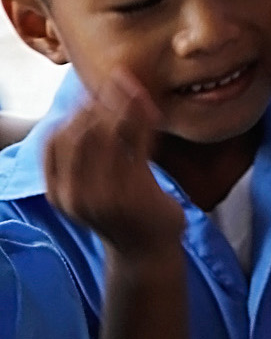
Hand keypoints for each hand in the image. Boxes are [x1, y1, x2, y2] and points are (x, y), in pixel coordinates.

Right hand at [43, 77, 183, 260]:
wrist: (147, 251)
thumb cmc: (123, 211)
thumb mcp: (94, 186)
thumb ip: (87, 155)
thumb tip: (93, 100)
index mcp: (58, 193)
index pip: (52, 143)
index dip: (70, 114)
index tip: (90, 96)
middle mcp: (75, 196)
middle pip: (78, 134)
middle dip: (96, 105)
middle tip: (116, 87)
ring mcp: (104, 197)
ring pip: (107, 136)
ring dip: (121, 107)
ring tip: (134, 93)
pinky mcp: (135, 195)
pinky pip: (137, 146)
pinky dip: (143, 121)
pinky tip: (149, 108)